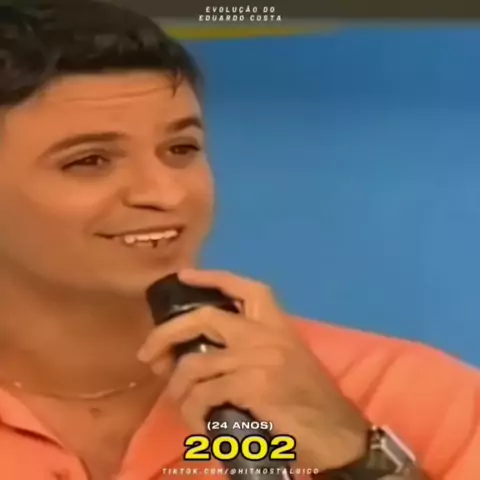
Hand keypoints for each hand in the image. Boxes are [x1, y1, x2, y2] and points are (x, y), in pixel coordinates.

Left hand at [138, 269, 369, 471]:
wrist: (337, 433)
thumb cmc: (310, 399)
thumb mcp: (285, 362)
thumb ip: (252, 351)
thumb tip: (202, 356)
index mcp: (277, 324)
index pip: (244, 288)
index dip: (212, 278)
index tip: (184, 275)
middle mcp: (266, 334)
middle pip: (205, 317)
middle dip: (168, 333)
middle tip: (149, 354)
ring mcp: (258, 357)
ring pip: (196, 363)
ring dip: (179, 388)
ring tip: (179, 403)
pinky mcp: (253, 385)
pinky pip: (204, 393)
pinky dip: (192, 411)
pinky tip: (197, 424)